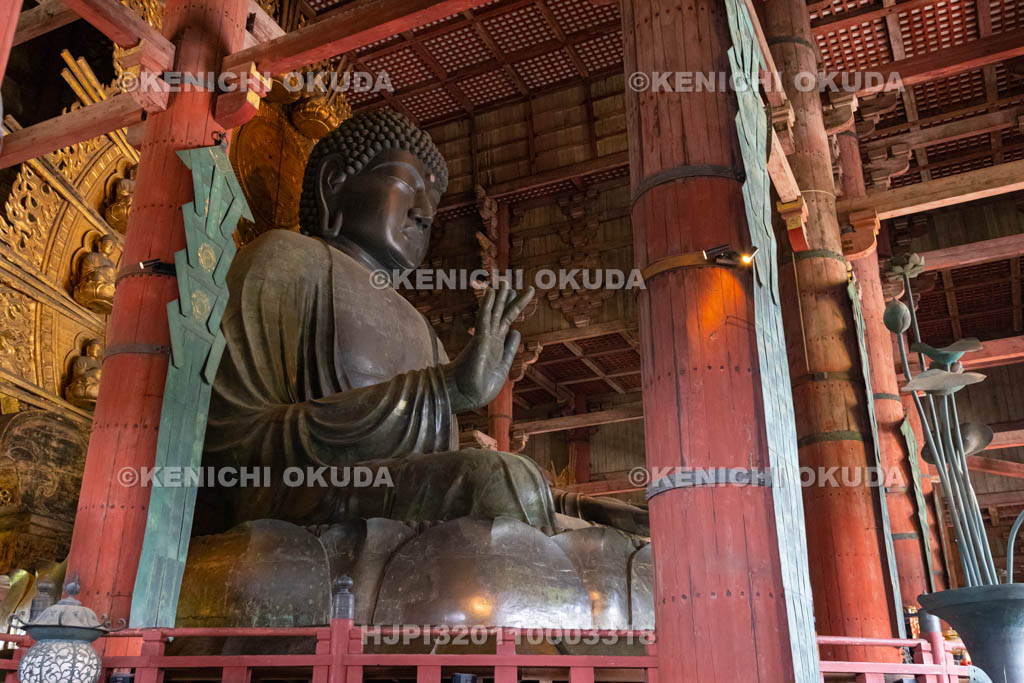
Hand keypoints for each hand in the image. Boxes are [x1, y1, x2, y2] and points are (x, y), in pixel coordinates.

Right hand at [446, 282, 534, 412]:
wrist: (467, 396)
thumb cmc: (481, 387)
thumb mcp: (503, 366)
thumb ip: (510, 349)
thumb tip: (516, 331)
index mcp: (497, 346)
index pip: (507, 323)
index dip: (513, 310)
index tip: (518, 298)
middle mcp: (491, 339)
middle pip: (502, 314)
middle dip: (508, 299)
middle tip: (511, 283)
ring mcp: (485, 337)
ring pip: (495, 312)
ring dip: (500, 297)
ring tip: (505, 280)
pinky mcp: (479, 339)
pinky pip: (484, 318)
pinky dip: (488, 304)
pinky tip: (491, 291)